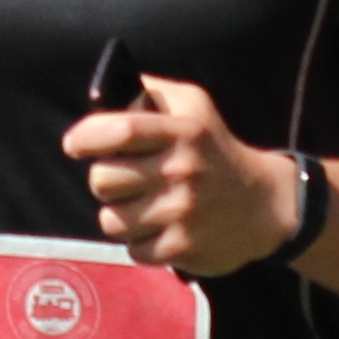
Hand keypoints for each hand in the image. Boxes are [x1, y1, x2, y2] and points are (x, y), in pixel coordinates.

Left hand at [67, 73, 297, 275]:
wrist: (264, 206)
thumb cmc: (215, 151)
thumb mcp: (195, 107)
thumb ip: (152, 92)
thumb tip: (107, 89)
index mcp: (182, 132)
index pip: (120, 130)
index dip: (86, 137)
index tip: (75, 145)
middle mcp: (181, 171)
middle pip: (102, 180)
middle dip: (105, 181)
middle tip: (124, 181)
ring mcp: (181, 212)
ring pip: (110, 219)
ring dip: (120, 215)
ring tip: (143, 207)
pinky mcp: (181, 248)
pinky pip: (132, 249)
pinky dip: (140, 242)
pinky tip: (160, 229)